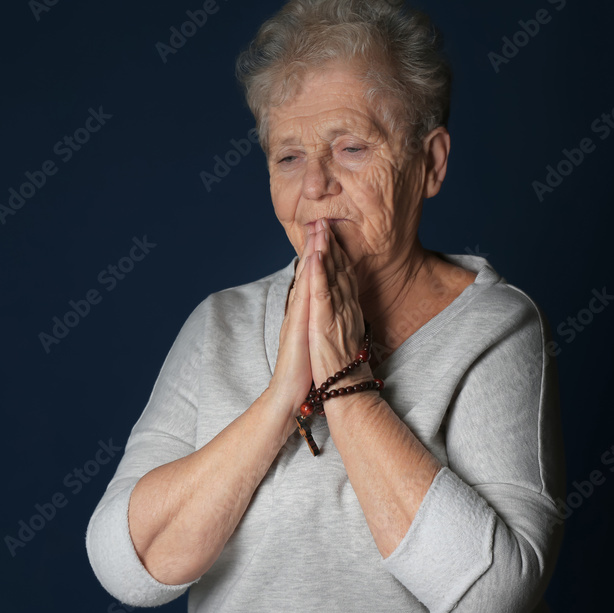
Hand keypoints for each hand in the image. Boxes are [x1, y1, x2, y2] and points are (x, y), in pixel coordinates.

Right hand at [268, 226, 316, 425]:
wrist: (288, 393)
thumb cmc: (304, 370)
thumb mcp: (312, 339)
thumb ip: (314, 322)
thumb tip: (321, 311)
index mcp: (305, 313)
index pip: (313, 278)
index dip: (319, 256)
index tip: (324, 234)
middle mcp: (299, 310)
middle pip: (308, 272)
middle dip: (315, 245)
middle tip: (320, 219)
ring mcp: (298, 316)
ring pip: (307, 278)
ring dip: (312, 252)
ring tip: (317, 229)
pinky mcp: (299, 325)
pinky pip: (306, 296)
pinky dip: (310, 276)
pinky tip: (313, 259)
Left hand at [308, 219, 373, 384]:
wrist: (342, 388)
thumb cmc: (339, 365)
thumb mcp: (341, 334)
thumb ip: (342, 315)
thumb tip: (340, 304)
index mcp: (347, 309)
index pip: (344, 274)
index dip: (338, 252)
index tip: (331, 232)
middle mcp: (345, 306)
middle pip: (340, 269)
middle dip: (332, 243)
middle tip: (325, 219)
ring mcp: (336, 313)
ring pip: (333, 276)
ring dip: (326, 250)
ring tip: (320, 228)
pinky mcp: (324, 323)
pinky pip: (322, 293)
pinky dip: (319, 273)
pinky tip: (316, 257)